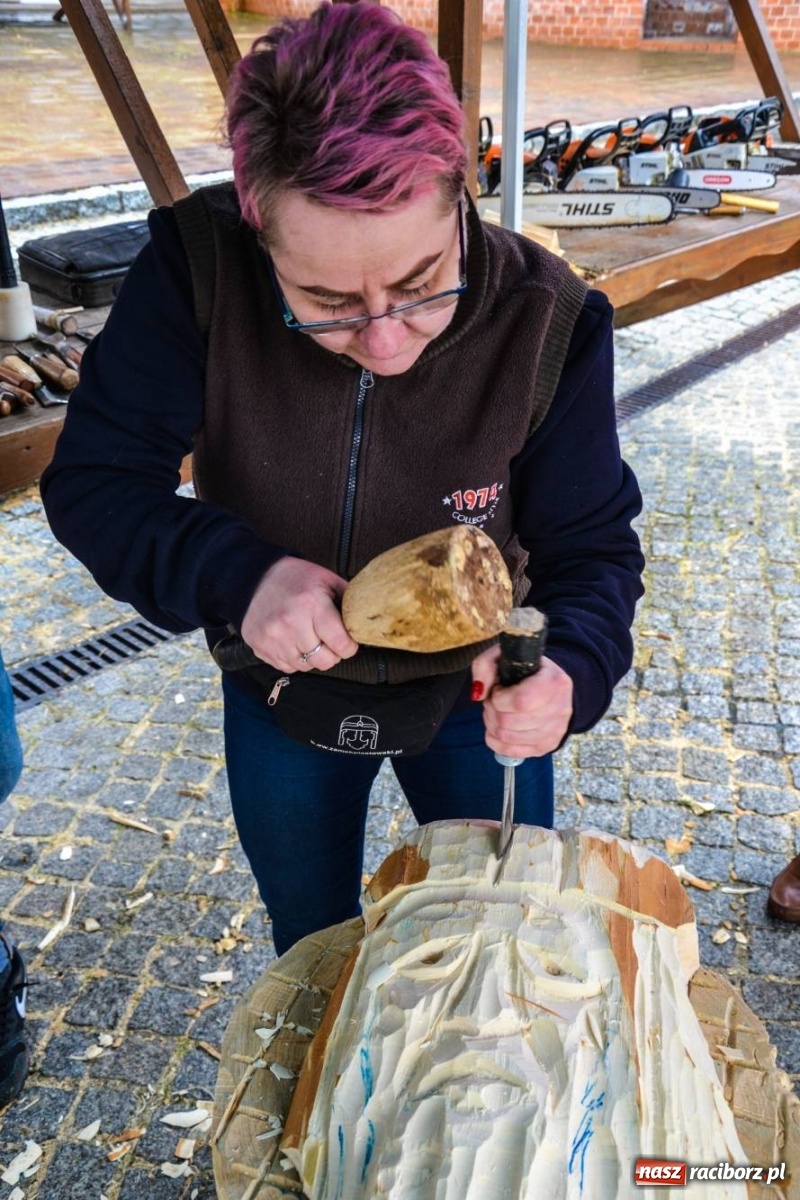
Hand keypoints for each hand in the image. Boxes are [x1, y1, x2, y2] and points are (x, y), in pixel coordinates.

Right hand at [240, 557, 358, 672]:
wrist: (253, 577)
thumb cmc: (295, 578)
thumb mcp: (326, 579)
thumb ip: (348, 599)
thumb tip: (366, 620)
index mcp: (312, 604)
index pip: (341, 643)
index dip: (349, 646)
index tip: (348, 641)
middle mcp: (291, 624)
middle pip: (324, 660)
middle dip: (332, 654)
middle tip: (330, 642)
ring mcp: (273, 638)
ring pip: (306, 666)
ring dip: (312, 657)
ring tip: (310, 639)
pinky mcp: (260, 647)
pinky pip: (287, 667)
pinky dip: (294, 659)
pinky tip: (293, 642)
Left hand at [471, 644, 572, 757]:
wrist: (550, 685)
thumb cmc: (525, 670)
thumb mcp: (504, 656)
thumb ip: (485, 666)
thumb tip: (478, 693)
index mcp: (554, 682)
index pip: (521, 701)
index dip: (499, 698)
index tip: (498, 689)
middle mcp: (560, 709)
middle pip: (509, 722)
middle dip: (492, 710)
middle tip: (494, 700)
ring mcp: (555, 731)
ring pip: (506, 737)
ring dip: (492, 724)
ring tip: (497, 711)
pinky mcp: (546, 746)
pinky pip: (510, 751)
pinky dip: (495, 740)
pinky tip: (497, 727)